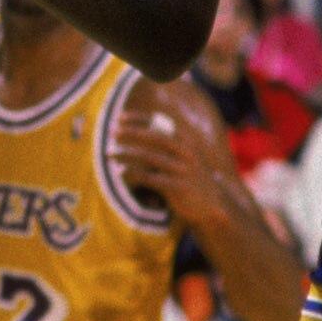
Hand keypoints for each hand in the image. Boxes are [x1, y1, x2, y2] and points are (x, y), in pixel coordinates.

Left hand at [111, 79, 244, 229]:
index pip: (161, 122)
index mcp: (187, 140)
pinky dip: (133, 174)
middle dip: (131, 132)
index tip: (119, 117)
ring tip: (109, 153)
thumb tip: (137, 131)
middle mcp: (186, 152)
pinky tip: (120, 173)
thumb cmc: (190, 176)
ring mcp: (183, 169)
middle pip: (154, 137)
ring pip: (148, 157)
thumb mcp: (184, 156)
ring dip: (126, 153)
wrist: (213, 203)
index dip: (138, 119)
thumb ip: (167, 144)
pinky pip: (150, 178)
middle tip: (111, 131)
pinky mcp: (178, 187)